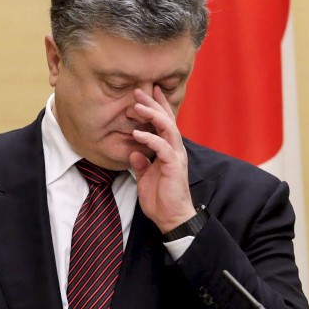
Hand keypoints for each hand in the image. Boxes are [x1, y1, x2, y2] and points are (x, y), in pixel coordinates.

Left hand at [129, 87, 195, 232]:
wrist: (171, 218)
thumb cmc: (161, 199)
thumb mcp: (145, 178)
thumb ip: (140, 164)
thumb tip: (133, 152)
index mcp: (168, 150)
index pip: (163, 124)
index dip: (157, 107)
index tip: (146, 92)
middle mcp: (175, 149)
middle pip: (166, 120)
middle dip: (153, 104)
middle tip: (139, 91)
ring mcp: (176, 156)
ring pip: (168, 128)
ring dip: (152, 115)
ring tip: (137, 106)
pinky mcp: (174, 166)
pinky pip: (163, 148)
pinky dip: (150, 139)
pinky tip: (137, 134)